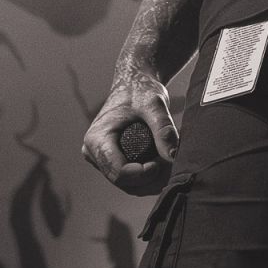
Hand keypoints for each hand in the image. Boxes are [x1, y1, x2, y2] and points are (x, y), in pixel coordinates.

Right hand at [82, 68, 178, 193]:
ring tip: (170, 162)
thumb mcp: (154, 104)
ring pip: (127, 184)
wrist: (134, 83)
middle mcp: (93, 152)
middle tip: (172, 164)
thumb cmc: (141, 89)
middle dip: (150, 179)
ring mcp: (100, 158)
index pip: (118, 171)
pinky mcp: (110, 160)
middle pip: (123, 181)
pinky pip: (129, 179)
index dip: (142, 174)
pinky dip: (147, 177)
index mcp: (97, 139)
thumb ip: (163, 129)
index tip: (162, 161)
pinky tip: (163, 164)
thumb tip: (173, 156)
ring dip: (150, 181)